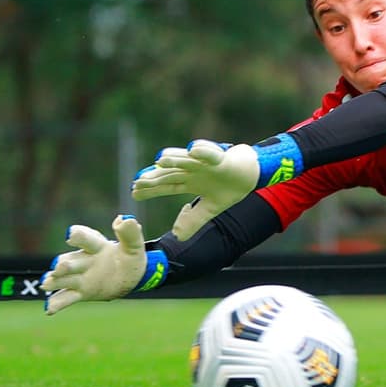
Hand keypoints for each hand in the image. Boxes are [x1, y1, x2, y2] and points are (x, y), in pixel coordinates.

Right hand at [42, 215, 164, 314]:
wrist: (131, 277)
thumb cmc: (131, 258)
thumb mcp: (134, 246)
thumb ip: (130, 234)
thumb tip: (126, 220)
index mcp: (96, 245)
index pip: (86, 239)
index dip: (79, 236)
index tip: (72, 234)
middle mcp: (84, 260)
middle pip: (70, 260)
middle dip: (64, 264)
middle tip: (59, 267)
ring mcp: (80, 277)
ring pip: (64, 279)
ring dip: (55, 281)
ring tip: (46, 284)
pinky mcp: (80, 292)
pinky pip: (66, 297)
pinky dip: (57, 303)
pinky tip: (49, 309)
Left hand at [130, 140, 258, 240]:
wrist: (252, 174)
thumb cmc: (229, 187)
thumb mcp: (211, 208)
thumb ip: (194, 220)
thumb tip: (177, 237)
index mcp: (189, 182)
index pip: (166, 185)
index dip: (151, 189)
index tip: (133, 192)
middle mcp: (193, 170)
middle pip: (171, 173)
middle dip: (156, 176)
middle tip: (139, 180)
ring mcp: (205, 163)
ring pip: (187, 160)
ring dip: (175, 159)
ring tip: (160, 160)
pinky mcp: (221, 158)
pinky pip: (211, 154)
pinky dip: (203, 151)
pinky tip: (192, 150)